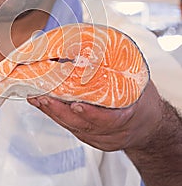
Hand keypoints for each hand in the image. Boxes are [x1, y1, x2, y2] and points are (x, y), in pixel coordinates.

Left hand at [27, 80, 162, 151]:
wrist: (149, 127)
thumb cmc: (142, 101)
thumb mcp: (138, 84)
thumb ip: (120, 72)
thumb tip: (96, 46)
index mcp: (128, 118)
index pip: (109, 120)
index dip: (91, 114)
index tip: (76, 105)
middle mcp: (111, 133)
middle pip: (82, 125)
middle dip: (59, 111)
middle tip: (42, 96)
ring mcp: (99, 139)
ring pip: (72, 127)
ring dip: (51, 111)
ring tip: (35, 97)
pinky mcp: (89, 138)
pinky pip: (70, 127)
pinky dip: (55, 114)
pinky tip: (42, 104)